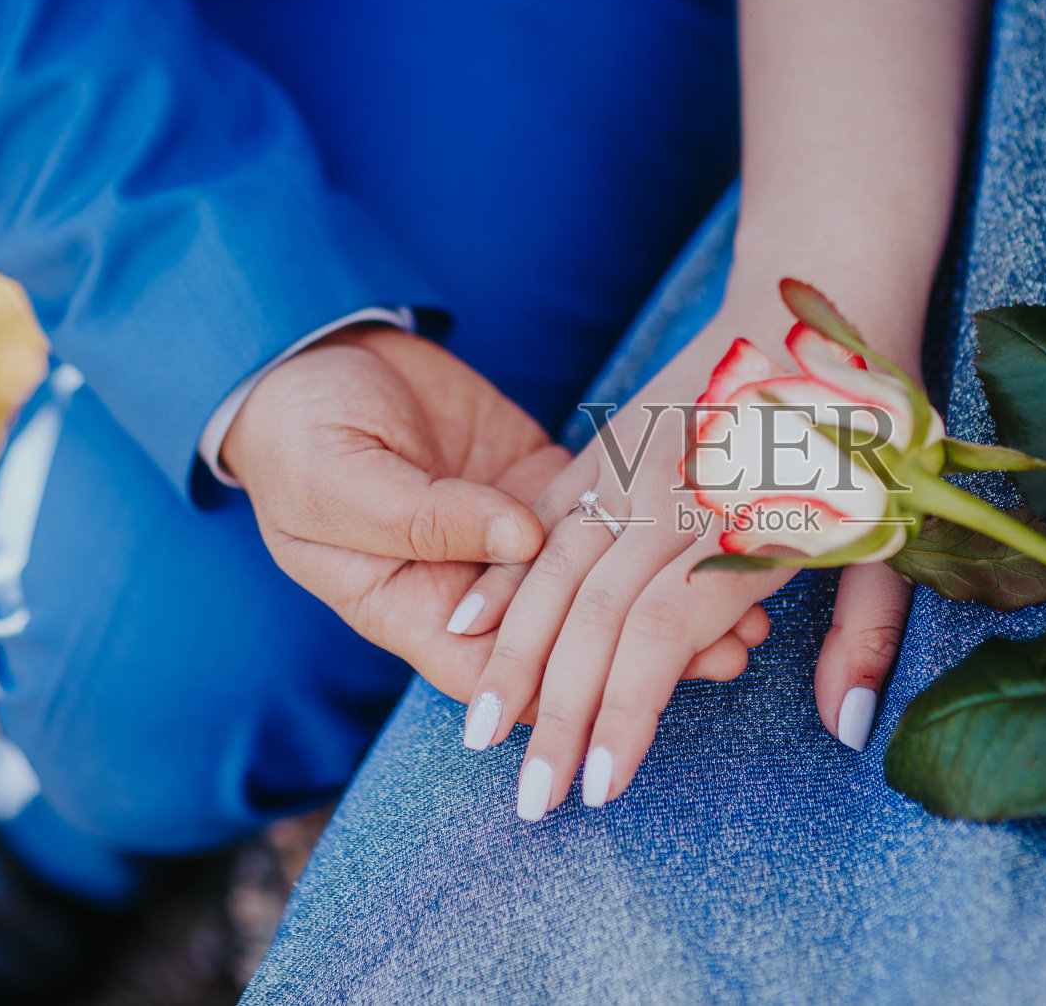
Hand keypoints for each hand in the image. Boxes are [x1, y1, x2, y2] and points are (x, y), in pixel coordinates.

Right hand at [224, 325, 748, 705]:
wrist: (313, 353)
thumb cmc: (299, 429)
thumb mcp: (340, 478)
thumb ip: (424, 515)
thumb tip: (520, 543)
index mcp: (410, 603)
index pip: (495, 674)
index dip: (563, 692)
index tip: (639, 689)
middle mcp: (470, 584)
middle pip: (565, 641)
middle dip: (642, 652)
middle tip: (726, 646)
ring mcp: (509, 534)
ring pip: (597, 588)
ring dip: (662, 600)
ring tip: (746, 606)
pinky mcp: (540, 485)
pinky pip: (603, 520)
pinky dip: (653, 535)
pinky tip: (715, 535)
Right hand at [453, 295, 914, 819]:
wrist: (826, 292)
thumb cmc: (874, 429)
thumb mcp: (900, 529)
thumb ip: (867, 632)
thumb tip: (844, 726)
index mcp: (751, 519)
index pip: (665, 631)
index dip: (626, 711)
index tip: (597, 785)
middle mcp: (679, 492)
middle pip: (596, 614)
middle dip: (554, 713)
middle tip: (529, 798)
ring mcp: (636, 460)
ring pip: (554, 566)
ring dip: (512, 653)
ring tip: (479, 730)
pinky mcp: (612, 438)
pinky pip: (544, 512)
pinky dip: (504, 569)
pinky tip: (466, 621)